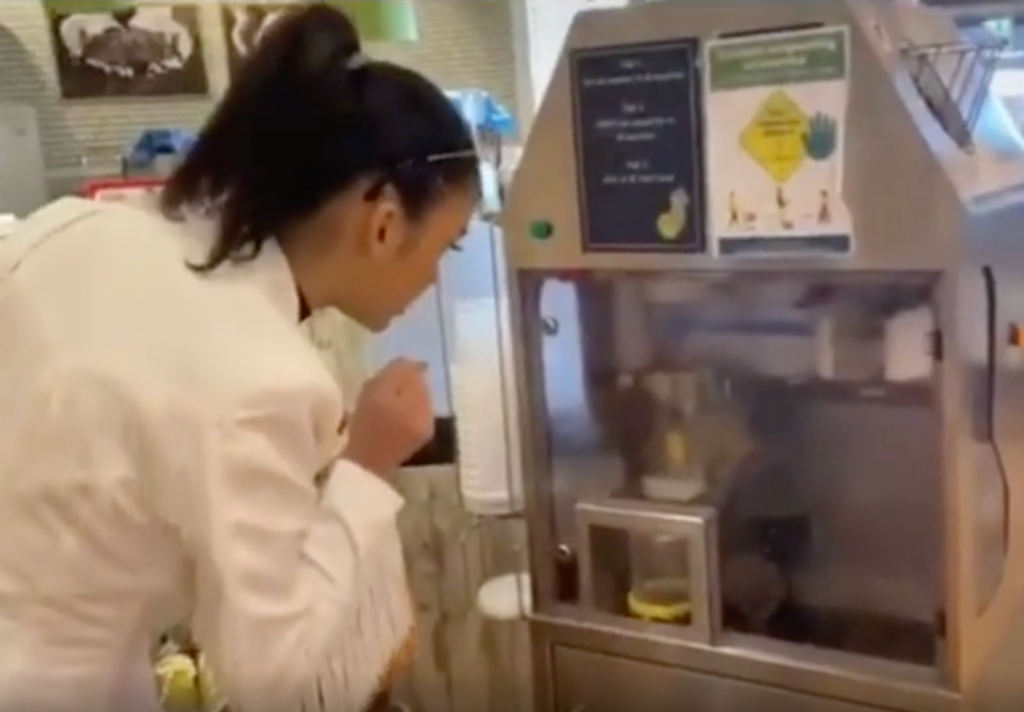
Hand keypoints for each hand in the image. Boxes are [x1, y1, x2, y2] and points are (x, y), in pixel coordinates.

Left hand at [342, 359, 433, 475]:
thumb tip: (417, 367)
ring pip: (385, 389)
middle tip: (424, 389)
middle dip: (406, 379)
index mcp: (385, 378)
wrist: (368, 464)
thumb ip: (418, 385)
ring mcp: (363, 402)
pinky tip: (400, 419)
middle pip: (391, 375)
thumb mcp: (419, 407)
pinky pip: (380, 404)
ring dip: (399, 394)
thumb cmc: (398, 434)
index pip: (403, 362)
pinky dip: (392, 408)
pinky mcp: (360, 419)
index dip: (418, 366)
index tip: (430, 375)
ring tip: (414, 405)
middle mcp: (371, 384)